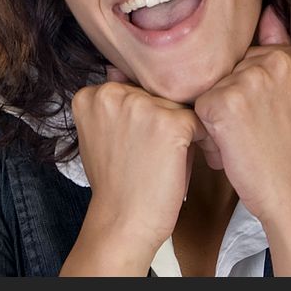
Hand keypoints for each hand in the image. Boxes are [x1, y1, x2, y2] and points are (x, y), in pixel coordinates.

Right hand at [70, 67, 210, 255]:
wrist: (121, 222)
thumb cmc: (117, 182)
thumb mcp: (102, 135)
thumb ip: (112, 103)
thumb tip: (117, 68)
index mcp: (91, 93)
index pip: (133, 89)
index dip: (142, 116)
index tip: (136, 143)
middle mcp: (112, 92)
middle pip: (156, 94)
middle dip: (162, 120)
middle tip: (152, 155)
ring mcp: (141, 105)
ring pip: (178, 105)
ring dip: (182, 129)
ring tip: (166, 159)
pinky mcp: (170, 122)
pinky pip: (199, 121)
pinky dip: (200, 142)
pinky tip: (182, 162)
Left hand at [193, 5, 290, 222]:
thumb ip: (278, 50)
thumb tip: (269, 9)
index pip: (253, 54)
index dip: (252, 89)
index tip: (269, 115)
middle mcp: (277, 60)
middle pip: (229, 68)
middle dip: (232, 99)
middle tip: (258, 131)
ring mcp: (249, 78)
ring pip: (210, 86)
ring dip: (217, 116)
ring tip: (245, 139)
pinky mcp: (223, 101)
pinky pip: (196, 107)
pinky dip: (206, 131)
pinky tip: (231, 147)